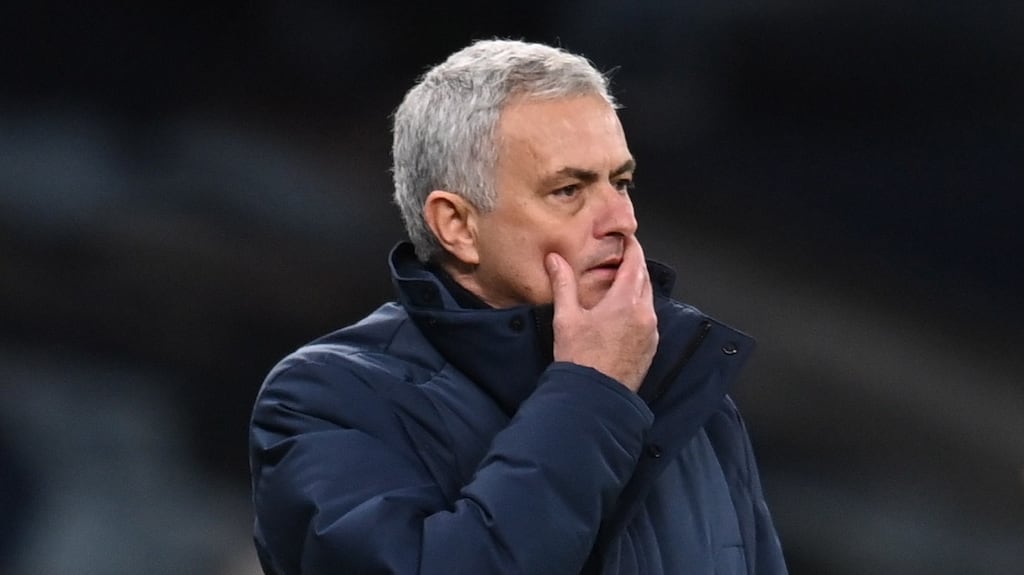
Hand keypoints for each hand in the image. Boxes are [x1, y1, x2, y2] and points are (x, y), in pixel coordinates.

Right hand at [545, 235, 657, 391]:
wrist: (595, 398)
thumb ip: (563, 284)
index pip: (635, 263)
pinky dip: (638, 308)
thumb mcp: (566, 318)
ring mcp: (651, 332)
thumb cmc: (579, 359)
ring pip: (648, 299)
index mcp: (626, 302)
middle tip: (620, 258)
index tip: (627, 238)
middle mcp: (645, 314)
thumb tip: (554, 259)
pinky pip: (648, 319)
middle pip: (644, 280)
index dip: (632, 247)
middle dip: (634, 266)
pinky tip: (622, 314)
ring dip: (637, 288)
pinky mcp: (650, 348)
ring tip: (618, 285)